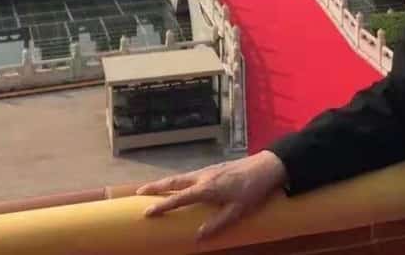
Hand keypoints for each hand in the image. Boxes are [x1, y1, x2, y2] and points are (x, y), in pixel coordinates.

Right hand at [136, 150, 288, 240]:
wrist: (267, 166)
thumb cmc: (253, 190)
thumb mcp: (237, 211)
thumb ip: (217, 224)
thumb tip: (197, 237)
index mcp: (207, 188)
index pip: (178, 198)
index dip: (162, 206)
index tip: (146, 212)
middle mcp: (203, 177)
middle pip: (174, 182)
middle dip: (155, 187)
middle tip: (138, 192)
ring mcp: (208, 170)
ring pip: (181, 176)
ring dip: (165, 182)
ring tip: (152, 188)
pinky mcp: (214, 168)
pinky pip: (190, 174)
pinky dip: (178, 179)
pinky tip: (179, 184)